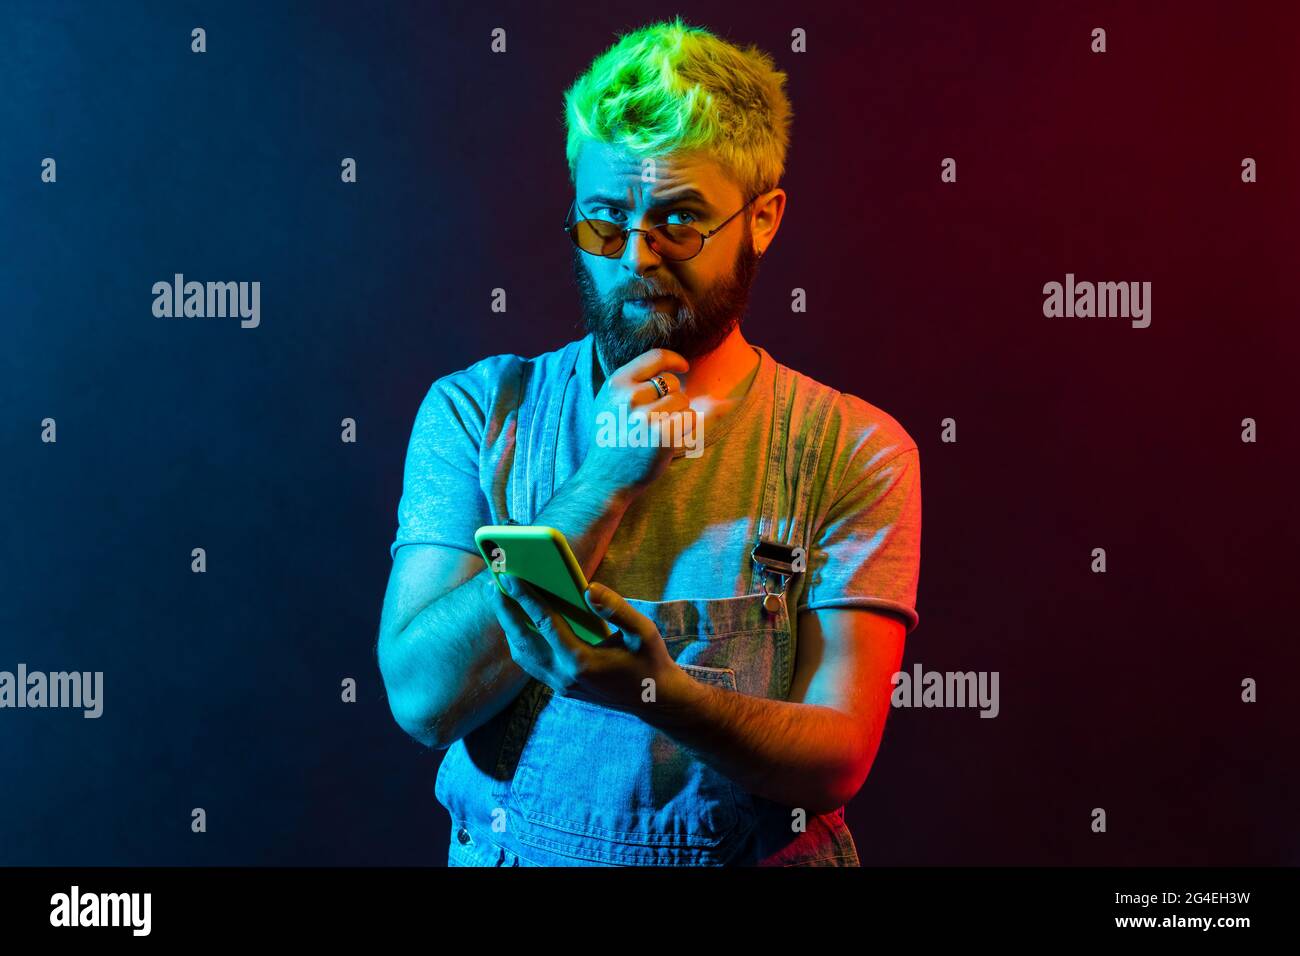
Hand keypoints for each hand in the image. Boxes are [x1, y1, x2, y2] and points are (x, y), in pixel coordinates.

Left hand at [490, 575, 682, 713]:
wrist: (655, 701)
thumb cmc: (650, 661)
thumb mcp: (643, 631)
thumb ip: (617, 609)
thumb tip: (588, 588)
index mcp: (583, 661)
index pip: (545, 623)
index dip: (525, 597)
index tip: (509, 576)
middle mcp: (565, 675)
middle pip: (523, 640)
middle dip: (506, 610)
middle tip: (493, 582)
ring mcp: (560, 684)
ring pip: (522, 653)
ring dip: (510, 625)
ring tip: (502, 597)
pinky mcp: (560, 686)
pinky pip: (531, 662)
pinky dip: (520, 639)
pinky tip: (519, 620)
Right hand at [579, 348, 693, 499]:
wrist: (604, 478)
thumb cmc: (611, 439)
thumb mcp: (611, 404)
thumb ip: (637, 383)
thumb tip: (686, 367)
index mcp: (616, 383)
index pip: (656, 357)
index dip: (675, 360)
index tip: (683, 368)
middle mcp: (630, 396)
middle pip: (673, 382)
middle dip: (672, 397)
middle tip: (656, 419)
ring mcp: (645, 416)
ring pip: (683, 402)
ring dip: (679, 415)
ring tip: (659, 431)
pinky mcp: (661, 436)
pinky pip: (690, 419)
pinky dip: (686, 429)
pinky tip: (671, 439)